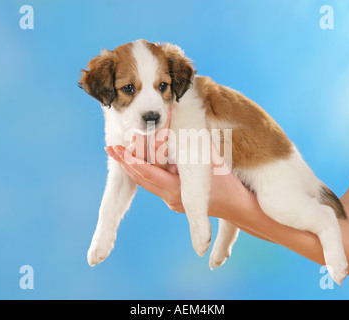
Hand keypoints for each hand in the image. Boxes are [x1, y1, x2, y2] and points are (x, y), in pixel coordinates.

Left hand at [105, 106, 257, 219]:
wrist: (238, 207)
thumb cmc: (228, 183)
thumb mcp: (212, 161)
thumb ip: (194, 144)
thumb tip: (182, 120)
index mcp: (178, 190)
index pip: (148, 174)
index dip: (132, 161)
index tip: (118, 149)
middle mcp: (170, 198)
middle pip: (142, 179)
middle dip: (125, 163)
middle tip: (110, 147)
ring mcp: (171, 201)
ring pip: (146, 182)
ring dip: (132, 167)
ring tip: (117, 153)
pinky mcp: (174, 200)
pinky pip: (155, 184)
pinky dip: (145, 172)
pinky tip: (137, 161)